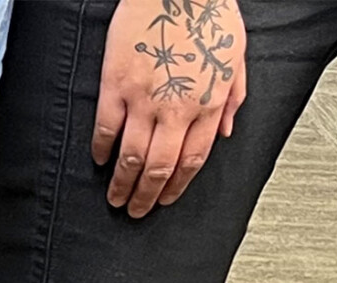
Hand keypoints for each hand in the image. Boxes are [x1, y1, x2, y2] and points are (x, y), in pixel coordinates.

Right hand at [93, 0, 247, 217]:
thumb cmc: (207, 14)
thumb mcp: (235, 56)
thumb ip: (234, 97)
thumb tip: (228, 132)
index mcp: (209, 103)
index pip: (193, 160)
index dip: (178, 186)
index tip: (166, 199)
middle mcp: (177, 108)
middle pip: (160, 167)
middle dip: (147, 196)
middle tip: (136, 210)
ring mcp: (144, 99)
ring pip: (132, 157)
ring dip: (122, 184)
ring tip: (115, 198)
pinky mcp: (115, 86)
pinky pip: (106, 129)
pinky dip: (102, 150)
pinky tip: (101, 160)